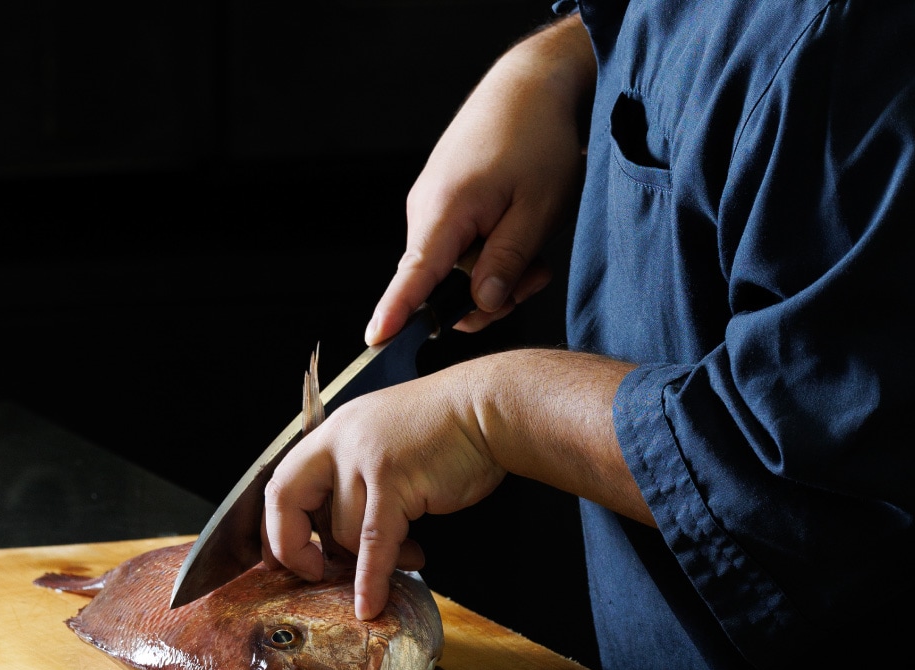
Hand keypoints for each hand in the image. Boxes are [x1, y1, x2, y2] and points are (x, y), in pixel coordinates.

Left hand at [263, 365, 505, 619]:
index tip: (283, 557)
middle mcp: (341, 440)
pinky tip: (371, 604)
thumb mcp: (385, 440)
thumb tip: (341, 537)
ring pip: (343, 530)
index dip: (277, 525)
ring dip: (371, 559)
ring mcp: (364, 458)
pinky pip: (372, 544)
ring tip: (409, 556)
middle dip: (291, 545)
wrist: (488, 407)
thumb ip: (358, 477)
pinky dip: (370, 579)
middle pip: (287, 499)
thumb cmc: (447, 429)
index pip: (282, 480)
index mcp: (335, 431)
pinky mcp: (393, 480)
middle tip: (312, 574)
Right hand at [365, 14, 595, 345]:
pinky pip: (461, 244)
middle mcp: (427, 210)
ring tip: (536, 247)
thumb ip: (507, 262)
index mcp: (445, 211)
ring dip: (497, 270)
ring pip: (457, 267)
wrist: (533, 84)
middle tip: (536, 277)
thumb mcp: (538, 209)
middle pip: (443, 284)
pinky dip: (491, 249)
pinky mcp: (446, 199)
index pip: (413, 276)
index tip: (375, 340)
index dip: (395, 312)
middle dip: (489, 294)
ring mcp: (434, 203)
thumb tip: (481, 305)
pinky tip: (520, 230)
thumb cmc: (538, 139)